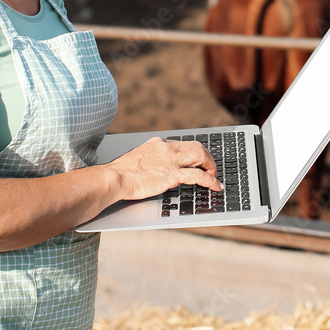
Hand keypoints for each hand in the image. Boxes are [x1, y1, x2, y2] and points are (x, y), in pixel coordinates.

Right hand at [106, 137, 222, 200]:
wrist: (115, 178)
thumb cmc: (122, 173)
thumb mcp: (139, 158)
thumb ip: (152, 158)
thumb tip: (158, 166)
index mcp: (159, 143)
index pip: (184, 144)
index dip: (195, 153)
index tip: (200, 160)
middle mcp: (167, 148)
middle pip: (197, 147)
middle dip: (208, 158)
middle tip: (212, 168)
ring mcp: (171, 160)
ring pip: (201, 157)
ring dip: (212, 167)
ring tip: (215, 177)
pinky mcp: (172, 174)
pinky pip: (199, 175)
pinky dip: (210, 180)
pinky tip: (215, 186)